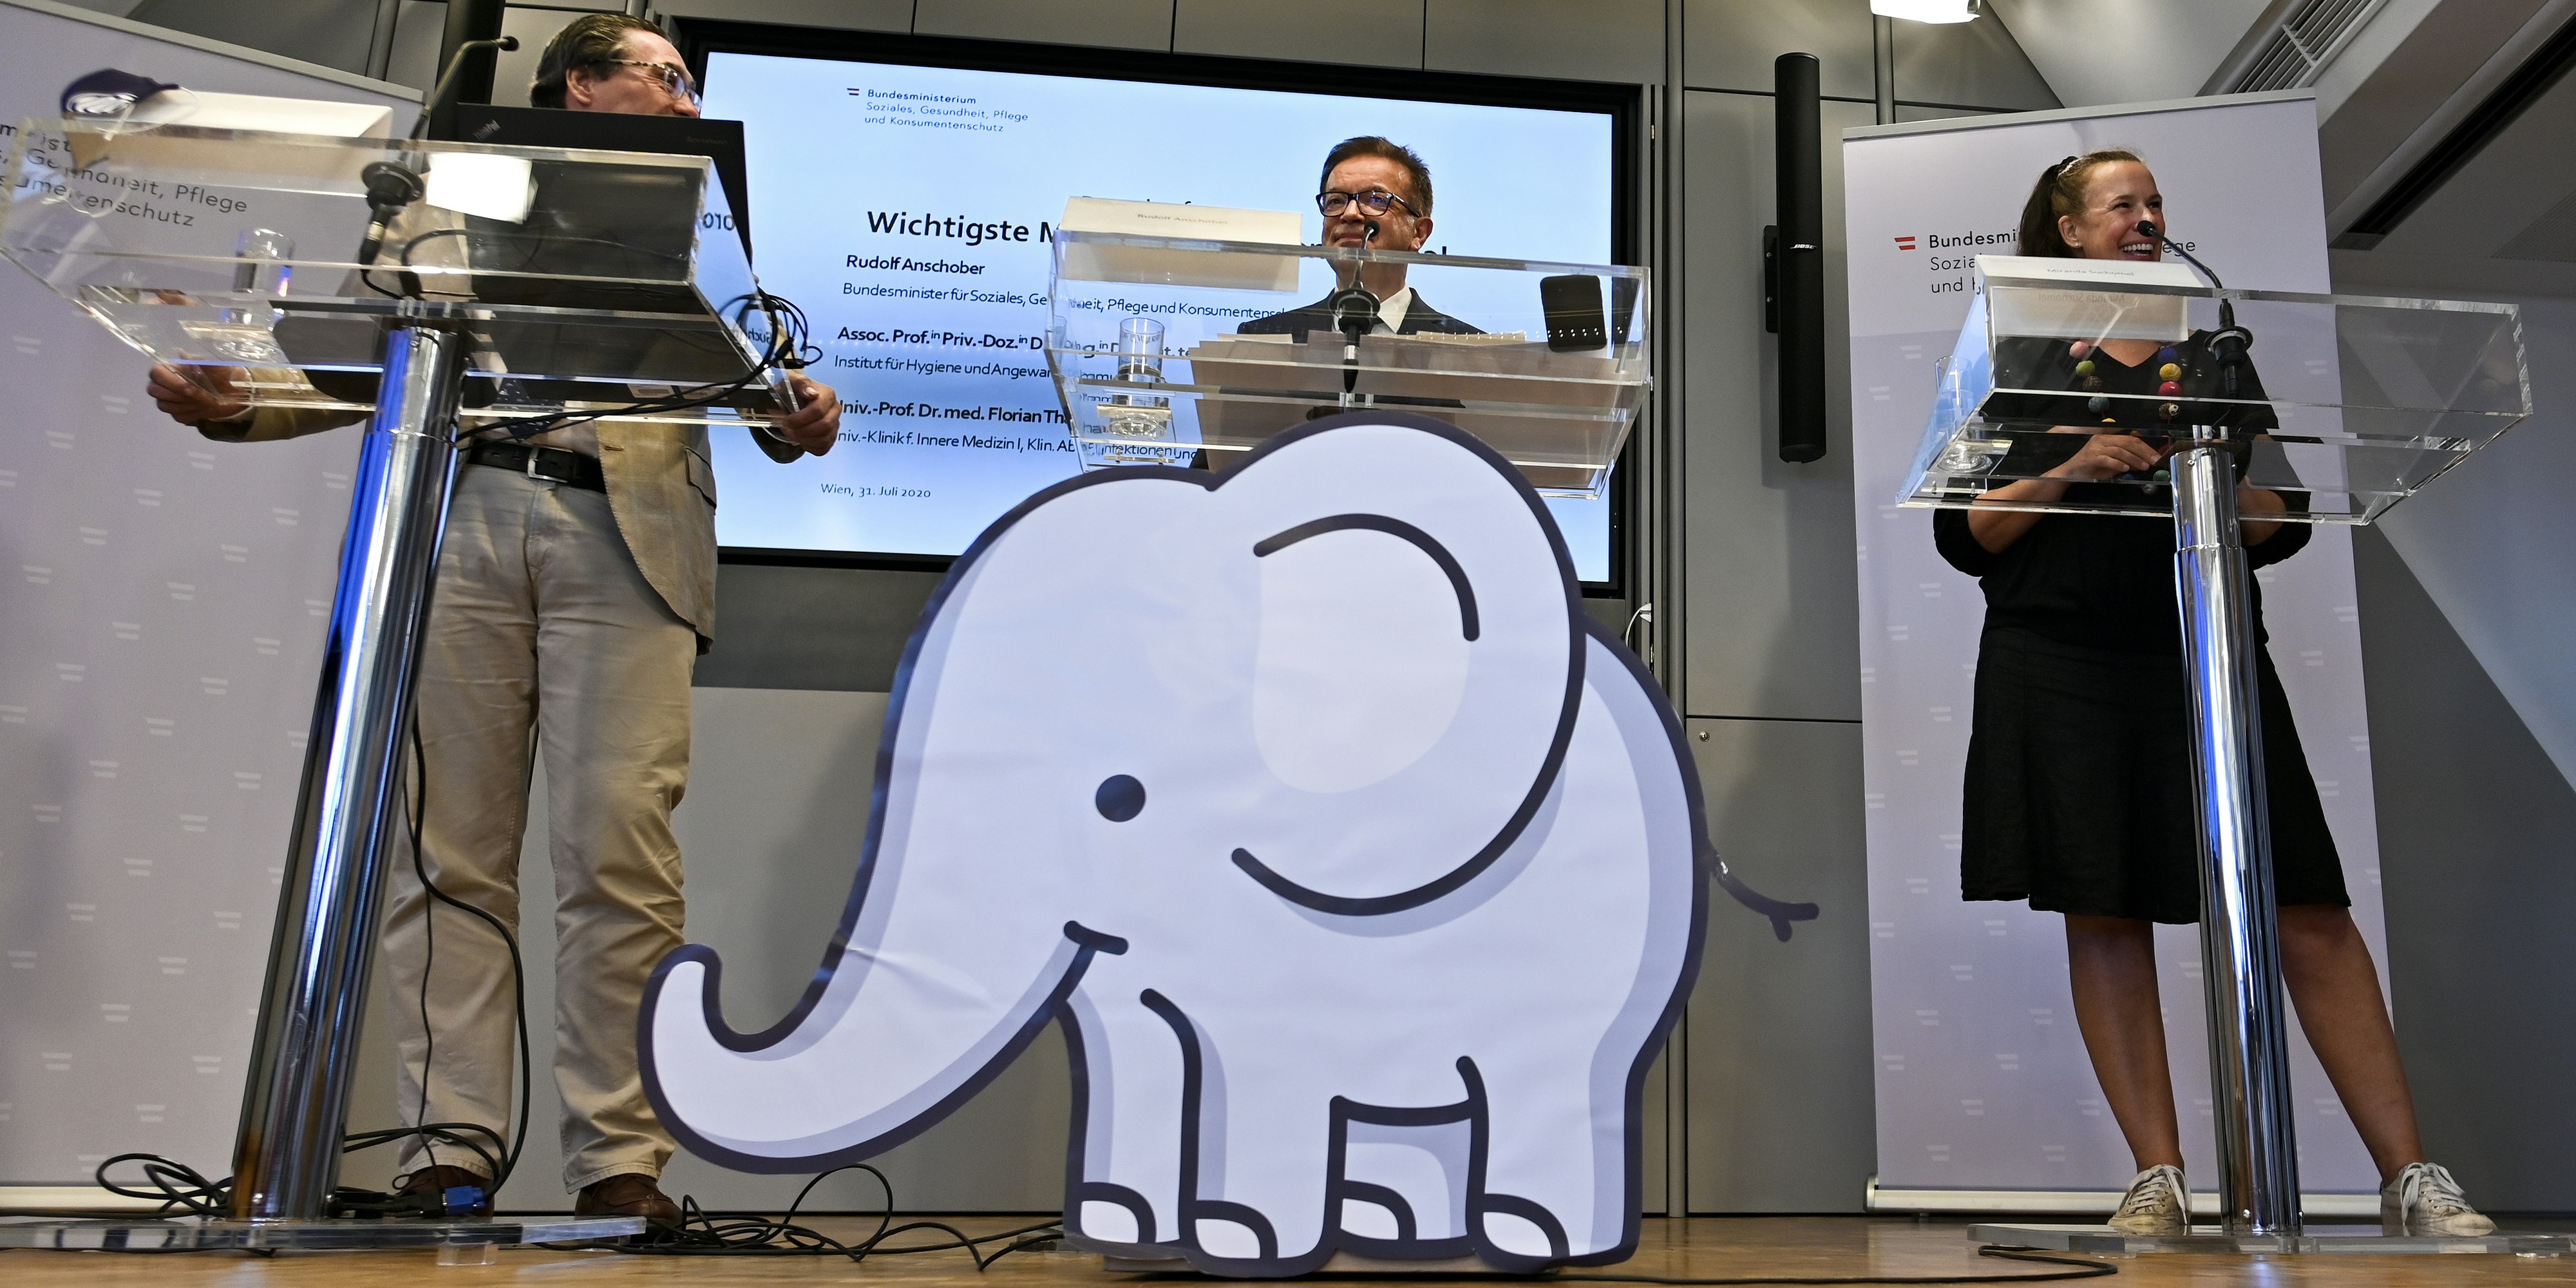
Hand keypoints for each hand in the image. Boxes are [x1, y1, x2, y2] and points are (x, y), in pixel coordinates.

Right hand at [147, 362, 249, 425]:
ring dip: (186, 404)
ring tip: (204, 400)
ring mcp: (170, 399)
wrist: (235, 392)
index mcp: (172, 368)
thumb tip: (184, 355)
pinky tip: (203, 408)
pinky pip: (177, 416)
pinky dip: (191, 413)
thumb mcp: (216, 364)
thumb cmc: (223, 374)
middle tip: (198, 395)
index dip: (169, 381)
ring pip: (164, 405)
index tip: (189, 388)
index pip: (155, 373)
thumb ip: (200, 360)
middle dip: (177, 395)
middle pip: (154, 390)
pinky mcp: (179, 413)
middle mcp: (166, 383)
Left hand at [773, 372, 840, 455]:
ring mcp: (835, 424)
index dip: (800, 419)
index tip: (786, 420)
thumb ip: (801, 383)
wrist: (795, 398)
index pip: (818, 410)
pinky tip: (801, 439)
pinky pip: (823, 448)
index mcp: (827, 394)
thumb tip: (812, 393)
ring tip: (792, 434)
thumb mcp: (791, 382)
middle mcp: (835, 409)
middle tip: (787, 429)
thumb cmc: (793, 390)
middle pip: (824, 426)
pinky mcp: (832, 437)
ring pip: (824, 439)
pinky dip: (809, 447)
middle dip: (802, 430)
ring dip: (804, 440)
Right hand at [2041, 427, 2163, 481]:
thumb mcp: (2112, 463)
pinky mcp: (2091, 457)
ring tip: (2143, 466)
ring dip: (2134, 459)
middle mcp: (2102, 439)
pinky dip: (2118, 464)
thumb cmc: (2091, 468)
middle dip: (2143, 452)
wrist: (2070, 473)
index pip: (2130, 439)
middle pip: (2128, 442)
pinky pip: (2107, 459)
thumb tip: (2144, 463)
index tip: (2156, 456)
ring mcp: (2096, 447)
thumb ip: (2126, 461)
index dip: (2145, 447)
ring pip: (2120, 450)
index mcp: (2108, 437)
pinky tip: (2126, 469)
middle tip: (2154, 461)